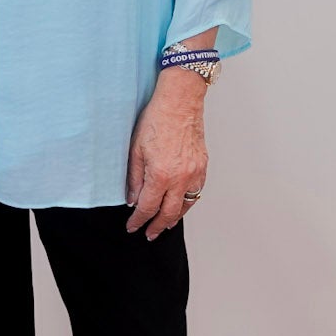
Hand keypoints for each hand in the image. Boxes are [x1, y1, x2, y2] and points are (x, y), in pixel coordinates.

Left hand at [125, 74, 207, 238]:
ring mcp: (195, 173)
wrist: (180, 101)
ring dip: (174, 217)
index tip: (133, 226)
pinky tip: (180, 204)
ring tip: (164, 224)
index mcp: (161, 175)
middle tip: (149, 234)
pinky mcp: (203, 166)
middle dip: (157, 226)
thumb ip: (134, 178)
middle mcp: (181, 178)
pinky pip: (196, 192)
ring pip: (186, 206)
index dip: (138, 220)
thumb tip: (132, 199)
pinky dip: (187, 202)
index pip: (147, 207)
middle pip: (168, 213)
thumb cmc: (157, 119)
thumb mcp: (135, 149)